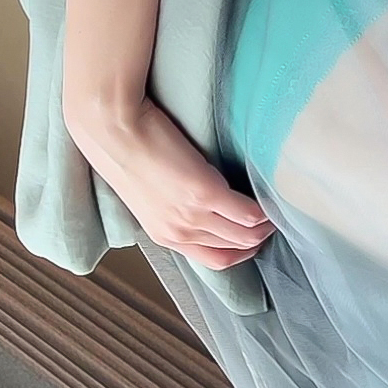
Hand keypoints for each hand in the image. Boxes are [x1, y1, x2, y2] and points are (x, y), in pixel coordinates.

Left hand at [70, 98, 274, 270]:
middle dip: (259, 238)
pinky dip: (265, 210)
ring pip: (247, 236)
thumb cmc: (123, 149)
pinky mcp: (206, 192)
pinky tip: (270, 196)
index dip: (240, 250)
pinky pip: (249, 213)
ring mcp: (192, 215)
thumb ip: (174, 206)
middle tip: (272, 217)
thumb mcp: (147, 192)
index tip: (253, 234)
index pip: (215, 260)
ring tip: (275, 205)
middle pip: (235, 250)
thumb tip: (201, 202)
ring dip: (266, 224)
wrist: (112, 127)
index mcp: (164, 235)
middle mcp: (179, 232)